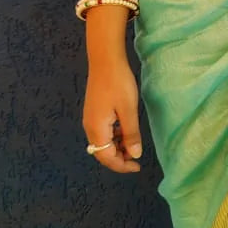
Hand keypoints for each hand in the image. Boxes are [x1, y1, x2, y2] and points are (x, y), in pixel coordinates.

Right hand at [82, 59, 142, 173]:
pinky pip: (102, 132)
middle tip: (136, 158)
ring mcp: (90, 119)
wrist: (105, 61)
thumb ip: (131, 134)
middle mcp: (89, 127)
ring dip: (117, 147)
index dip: (122, 165)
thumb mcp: (129, 110)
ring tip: (133, 145)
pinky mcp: (94, 112)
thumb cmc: (118, 84)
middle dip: (118, 158)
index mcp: (97, 129)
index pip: (106, 157)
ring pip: (102, 143)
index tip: (137, 166)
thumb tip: (135, 155)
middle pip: (102, 153)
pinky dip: (114, 137)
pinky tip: (125, 131)